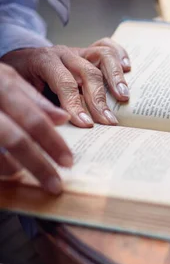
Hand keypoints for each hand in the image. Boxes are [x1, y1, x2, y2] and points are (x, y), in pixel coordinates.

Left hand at [0, 38, 130, 127]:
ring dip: (116, 77)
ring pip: (103, 55)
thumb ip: (43, 105)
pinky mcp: (89, 52)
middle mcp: (65, 53)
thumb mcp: (25, 94)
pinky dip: (121, 55)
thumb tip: (63, 122)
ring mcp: (79, 51)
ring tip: (124, 97)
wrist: (21, 63)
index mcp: (44, 61)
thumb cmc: (25, 82)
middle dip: (99, 99)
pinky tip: (128, 69)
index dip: (77, 105)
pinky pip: (108, 46)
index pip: (65, 83)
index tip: (87, 125)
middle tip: (108, 121)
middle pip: (88, 72)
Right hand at [0, 63, 72, 193]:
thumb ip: (33, 98)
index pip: (33, 118)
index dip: (53, 142)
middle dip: (38, 165)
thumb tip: (64, 118)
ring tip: (20, 174)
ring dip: (9, 168)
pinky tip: (5, 170)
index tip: (68, 162)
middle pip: (15, 139)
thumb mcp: (5, 79)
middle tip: (54, 185)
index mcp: (1, 84)